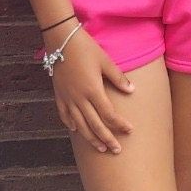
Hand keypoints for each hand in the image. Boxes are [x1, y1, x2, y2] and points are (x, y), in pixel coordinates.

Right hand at [50, 28, 134, 153]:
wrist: (61, 39)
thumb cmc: (86, 48)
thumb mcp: (105, 61)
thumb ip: (118, 78)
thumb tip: (132, 90)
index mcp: (93, 90)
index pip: (109, 114)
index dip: (120, 125)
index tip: (130, 130)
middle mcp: (79, 98)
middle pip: (95, 125)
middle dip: (107, 139)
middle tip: (116, 150)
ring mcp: (67, 98)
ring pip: (80, 125)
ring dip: (91, 138)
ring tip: (100, 148)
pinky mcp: (59, 95)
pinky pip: (64, 115)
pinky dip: (71, 125)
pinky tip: (76, 131)